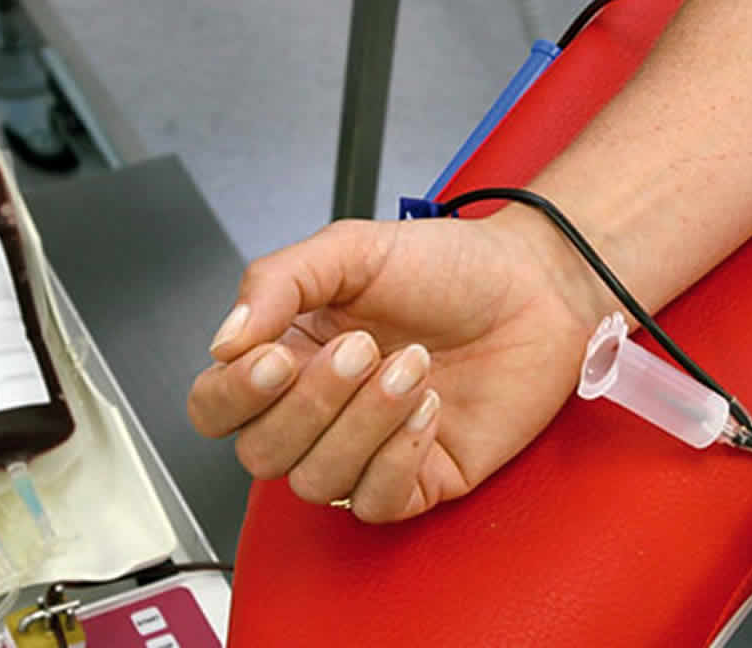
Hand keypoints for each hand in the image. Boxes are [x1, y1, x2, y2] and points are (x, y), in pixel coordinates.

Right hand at [187, 209, 605, 522]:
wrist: (534, 285)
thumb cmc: (447, 266)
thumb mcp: (350, 249)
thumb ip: (276, 282)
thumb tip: (224, 341)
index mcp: (288, 354)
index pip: (217, 407)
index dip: (233, 395)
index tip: (275, 357)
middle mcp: (319, 409)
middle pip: (262, 453)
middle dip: (311, 404)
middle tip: (364, 347)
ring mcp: (366, 450)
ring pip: (316, 482)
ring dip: (363, 424)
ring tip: (414, 366)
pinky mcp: (418, 480)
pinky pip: (375, 502)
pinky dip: (398, 457)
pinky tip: (430, 407)